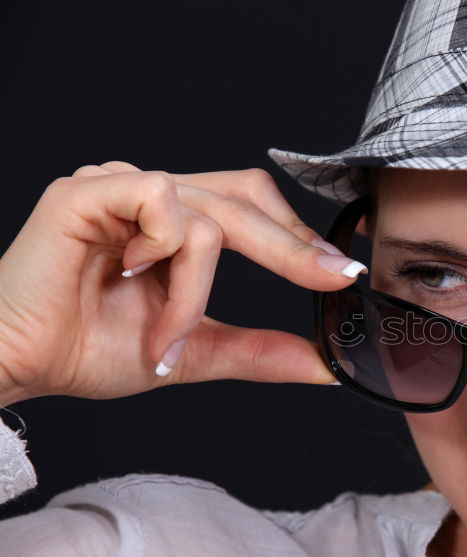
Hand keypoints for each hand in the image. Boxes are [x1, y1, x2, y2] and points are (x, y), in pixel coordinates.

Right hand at [0, 161, 363, 404]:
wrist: (18, 364)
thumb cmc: (87, 349)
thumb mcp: (193, 350)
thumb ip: (257, 350)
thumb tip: (324, 363)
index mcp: (174, 223)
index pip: (253, 206)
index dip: (298, 235)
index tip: (340, 272)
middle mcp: (151, 197)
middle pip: (245, 200)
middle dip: (293, 249)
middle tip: (330, 279)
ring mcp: (120, 188)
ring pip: (208, 219)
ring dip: (198, 291)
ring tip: (166, 337)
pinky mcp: (88, 192)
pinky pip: (164, 209)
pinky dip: (167, 261)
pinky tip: (133, 281)